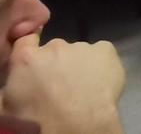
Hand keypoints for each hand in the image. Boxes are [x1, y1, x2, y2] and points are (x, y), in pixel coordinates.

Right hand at [0, 36, 124, 132]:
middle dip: (56, 64)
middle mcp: (54, 46)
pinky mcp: (105, 50)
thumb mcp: (7, 107)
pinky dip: (100, 64)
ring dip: (78, 66)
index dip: (32, 50)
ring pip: (79, 53)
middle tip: (59, 85)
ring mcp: (82, 46)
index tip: (38, 64)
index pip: (26, 41)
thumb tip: (17, 83)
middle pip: (54, 50)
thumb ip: (11, 87)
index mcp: (27, 57)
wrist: (77, 125)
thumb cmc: (38, 119)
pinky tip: (99, 81)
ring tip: (81, 87)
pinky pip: (101, 53)